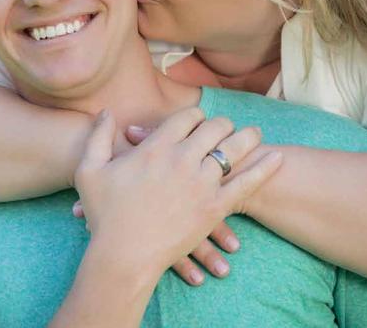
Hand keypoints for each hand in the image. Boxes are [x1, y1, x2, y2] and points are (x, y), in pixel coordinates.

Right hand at [73, 108, 282, 281]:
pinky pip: (247, 183)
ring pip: (234, 149)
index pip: (185, 117)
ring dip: (247, 137)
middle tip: (226, 126)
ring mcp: (201, 183)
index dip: (193, 116)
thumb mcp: (89, 170)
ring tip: (255, 134)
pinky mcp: (215, 208)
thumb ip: (97, 136)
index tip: (196, 120)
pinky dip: (265, 168)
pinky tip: (278, 157)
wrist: (123, 254)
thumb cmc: (104, 213)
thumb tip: (105, 111)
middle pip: (213, 128)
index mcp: (154, 148)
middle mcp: (181, 159)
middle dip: (221, 124)